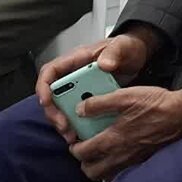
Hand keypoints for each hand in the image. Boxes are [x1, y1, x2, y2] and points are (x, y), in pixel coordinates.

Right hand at [36, 27, 159, 142]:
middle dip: (53, 112)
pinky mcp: (87, 99)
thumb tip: (103, 65)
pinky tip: (82, 134)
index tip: (45, 101)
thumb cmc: (126, 48)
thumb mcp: (123, 46)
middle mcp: (73, 75)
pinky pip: (76, 113)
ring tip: (72, 135)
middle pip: (52, 95)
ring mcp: (79, 88)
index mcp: (77, 60)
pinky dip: (76, 124)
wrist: (137, 57)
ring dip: (64, 122)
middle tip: (64, 126)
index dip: (43, 86)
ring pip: (61, 107)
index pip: (50, 71)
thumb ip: (114, 52)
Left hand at [69, 86, 181, 180]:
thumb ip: (99, 103)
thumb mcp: (125, 96)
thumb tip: (79, 109)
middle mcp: (119, 156)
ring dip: (98, 167)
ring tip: (100, 153)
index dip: (74, 147)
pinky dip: (114, 169)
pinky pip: (121, 173)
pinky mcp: (142, 161)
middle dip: (84, 162)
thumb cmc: (155, 104)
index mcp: (112, 140)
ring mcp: (131, 161)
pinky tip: (118, 154)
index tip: (75, 138)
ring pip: (105, 176)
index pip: (82, 152)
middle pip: (91, 171)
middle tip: (86, 148)